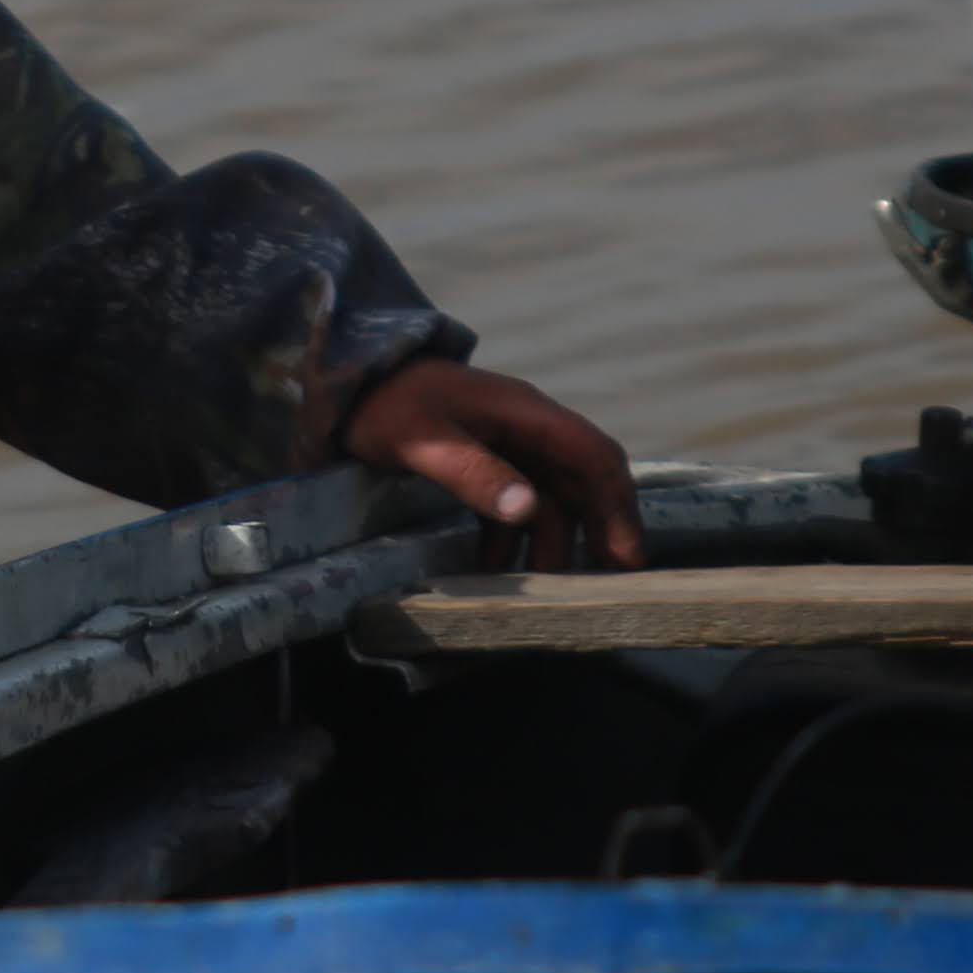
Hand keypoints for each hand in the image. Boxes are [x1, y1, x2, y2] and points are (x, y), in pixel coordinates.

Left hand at [344, 361, 644, 571]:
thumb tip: (528, 508)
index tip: (626, 557)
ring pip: (549, 496)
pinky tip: (495, 568)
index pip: (593, 455)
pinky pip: (515, 500)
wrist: (346, 382)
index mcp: (525, 413)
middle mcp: (527, 426)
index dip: (617, 504)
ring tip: (539, 590)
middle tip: (602, 587)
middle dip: (596, 532)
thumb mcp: (425, 439)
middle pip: (582, 480)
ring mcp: (507, 441)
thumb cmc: (386, 405)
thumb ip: (474, 471)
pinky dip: (513, 536)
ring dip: (549, 542)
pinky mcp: (484, 458)